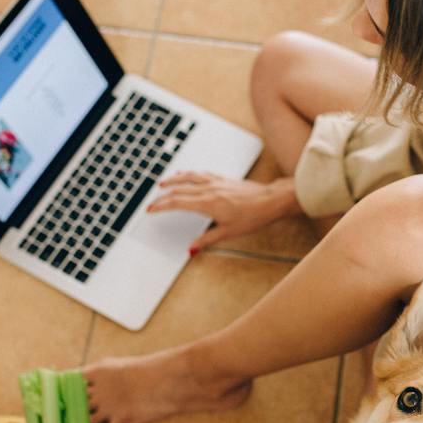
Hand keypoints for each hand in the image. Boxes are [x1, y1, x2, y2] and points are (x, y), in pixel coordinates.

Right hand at [147, 171, 302, 251]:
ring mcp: (216, 182)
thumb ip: (207, 240)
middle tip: (152, 202)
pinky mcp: (224, 179)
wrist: (271, 200)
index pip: (178, 203)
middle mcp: (210, 189)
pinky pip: (201, 174)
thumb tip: (192, 248)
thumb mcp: (229, 232)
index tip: (151, 209)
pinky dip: (190, 174)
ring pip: (189, 177)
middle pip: (179, 190)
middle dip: (163, 196)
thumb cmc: (254, 215)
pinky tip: (187, 175)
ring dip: (174, 180)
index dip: (161, 206)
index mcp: (208, 203)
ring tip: (163, 183)